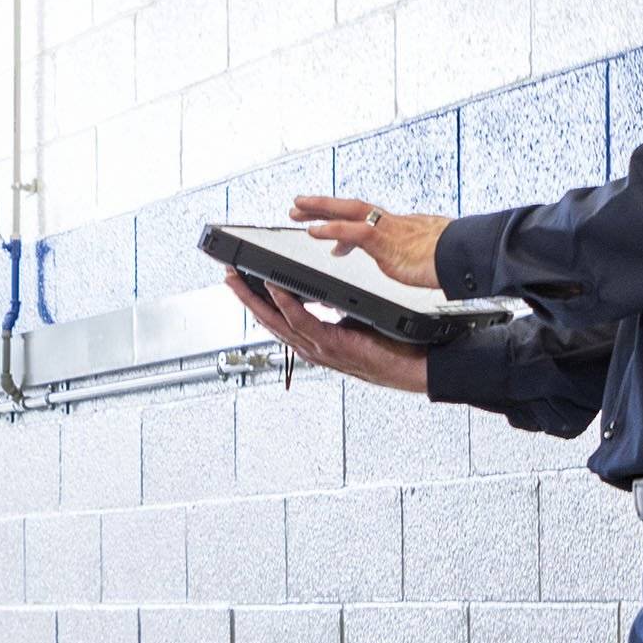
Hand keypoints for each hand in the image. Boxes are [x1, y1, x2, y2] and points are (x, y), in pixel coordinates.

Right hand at [226, 272, 427, 392]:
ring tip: (239, 279)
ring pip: (277, 322)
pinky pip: (302, 322)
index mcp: (314, 340)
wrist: (414, 366)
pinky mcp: (330, 346)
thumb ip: (334, 311)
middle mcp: (311, 347)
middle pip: (267, 320)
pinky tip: (275, 288)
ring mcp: (318, 349)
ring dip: (256, 299)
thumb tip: (324, 294)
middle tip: (227, 275)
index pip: (277, 319)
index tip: (242, 282)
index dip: (257, 301)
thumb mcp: (354, 322)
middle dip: (245, 297)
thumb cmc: (389, 347)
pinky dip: (286, 304)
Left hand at [290, 193, 450, 288]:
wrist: (465, 255)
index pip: (366, 219)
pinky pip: (352, 231)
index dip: (344, 218)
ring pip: (346, 211)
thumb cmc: (451, 258)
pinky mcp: (384, 241)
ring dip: (319, 209)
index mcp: (399, 227)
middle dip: (324, 205)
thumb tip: (409, 258)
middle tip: (300, 204)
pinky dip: (331, 229)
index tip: (326, 221)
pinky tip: (313, 230)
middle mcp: (390, 223)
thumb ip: (411, 254)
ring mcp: (387, 230)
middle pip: (351, 207)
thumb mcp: (426, 255)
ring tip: (297, 208)